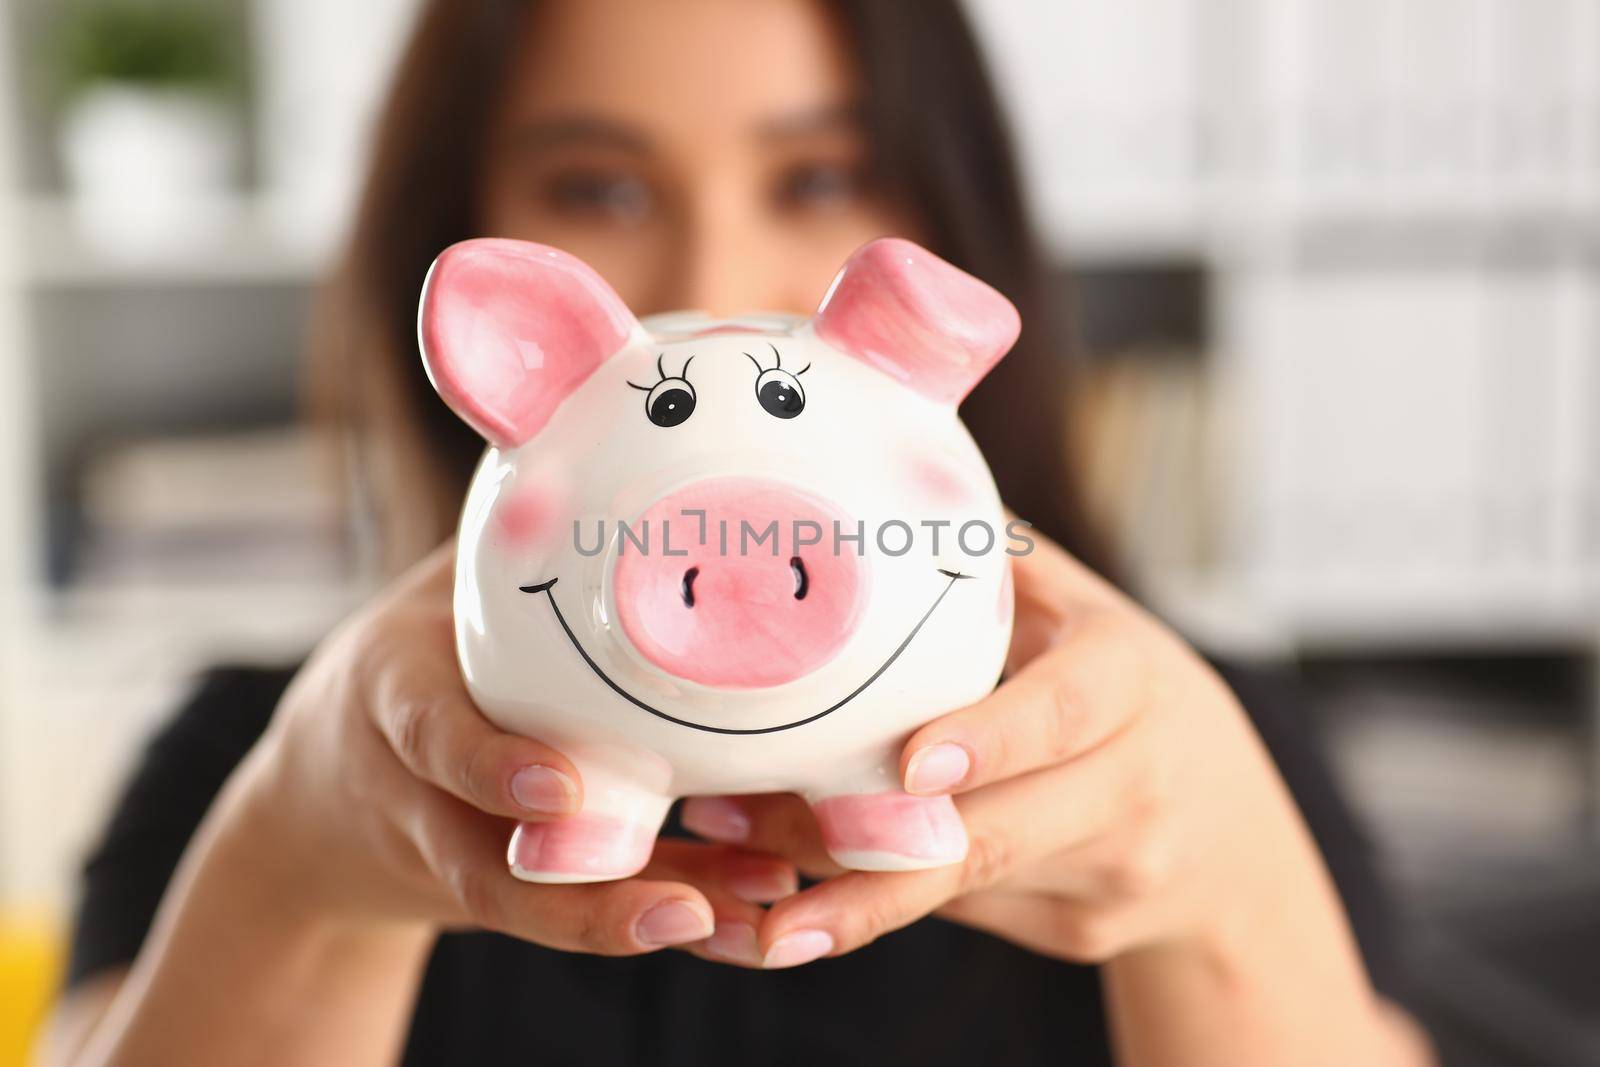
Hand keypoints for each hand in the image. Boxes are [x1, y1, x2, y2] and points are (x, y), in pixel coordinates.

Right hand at [228, 542, 796, 963]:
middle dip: (584, 898)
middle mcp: (421, 797)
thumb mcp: (437, 595)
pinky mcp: (512, 886)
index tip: (562, 786)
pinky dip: (650, 910)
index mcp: (396, 702)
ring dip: (638, 919)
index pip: (431, 736)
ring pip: (543, 907)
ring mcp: (462, 855)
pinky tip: (741, 909)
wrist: (333, 794)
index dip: (490, 766)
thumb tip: (628, 393)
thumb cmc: (417, 661)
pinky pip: (579, 906)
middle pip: (490, 869)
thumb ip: (516, 535)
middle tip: (687, 908)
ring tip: (738, 923)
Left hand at [680, 531, 1339, 967]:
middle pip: (990, 828)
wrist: (1230, 838)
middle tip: (729, 823)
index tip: (906, 765)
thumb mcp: (1085, 614)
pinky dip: (871, 898)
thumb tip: (875, 457)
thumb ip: (996, 560)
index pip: (1064, 711)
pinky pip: (958, 912)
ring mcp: (1108, 872)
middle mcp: (1133, 785)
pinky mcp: (1075, 930)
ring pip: (954, 884)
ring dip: (831, 881)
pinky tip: (783, 889)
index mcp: (1132, 683)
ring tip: (720, 862)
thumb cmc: (1120, 690)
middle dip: (850, 838)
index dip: (989, 737)